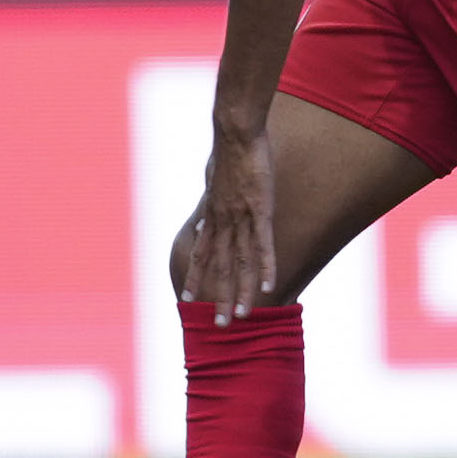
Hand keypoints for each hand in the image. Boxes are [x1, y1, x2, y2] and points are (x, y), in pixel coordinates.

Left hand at [180, 130, 279, 320]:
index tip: (188, 297)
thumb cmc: (229, 150)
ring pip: (241, 262)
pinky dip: (266, 266)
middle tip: (217, 325)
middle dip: (218, 297)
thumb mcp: (216, 175)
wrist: (235, 132)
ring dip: (240, 291)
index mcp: (213, 215)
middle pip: (220, 266)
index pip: (201, 252)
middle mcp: (224, 221)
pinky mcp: (261, 209)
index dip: (195, 275)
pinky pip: (263, 244)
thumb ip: (213, 191)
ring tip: (241, 317)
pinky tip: (268, 287)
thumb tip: (206, 194)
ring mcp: (242, 217)